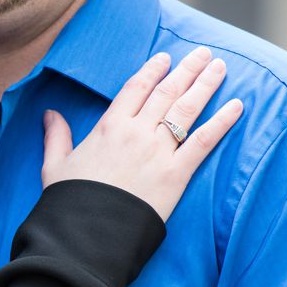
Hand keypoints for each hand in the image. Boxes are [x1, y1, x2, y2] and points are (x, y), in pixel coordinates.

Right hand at [41, 47, 242, 221]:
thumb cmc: (69, 202)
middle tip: (204, 53)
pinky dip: (222, 122)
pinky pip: (204, 141)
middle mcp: (136, 132)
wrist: (87, 233)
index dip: (153, 70)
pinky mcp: (176, 174)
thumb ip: (56, 136)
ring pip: (187, 109)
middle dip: (188, 69)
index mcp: (109, 127)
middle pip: (167, 92)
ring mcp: (158, 151)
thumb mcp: (55, 166)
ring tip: (220, 66)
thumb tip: (49, 114)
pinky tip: (237, 105)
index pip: (136, 88)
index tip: (165, 58)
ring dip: (206, 84)